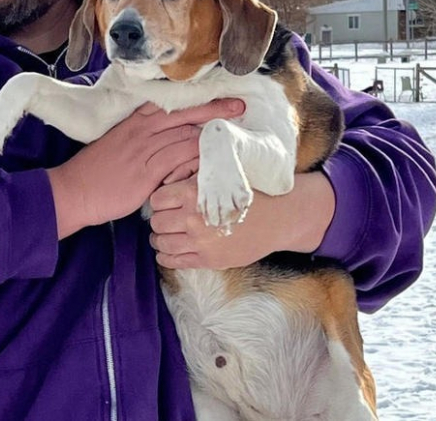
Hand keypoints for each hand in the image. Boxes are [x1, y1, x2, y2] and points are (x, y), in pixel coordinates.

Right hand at [48, 98, 244, 238]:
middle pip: (184, 114)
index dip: (195, 99)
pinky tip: (213, 159)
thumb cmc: (92, 173)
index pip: (169, 104)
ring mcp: (144, 151)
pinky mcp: (147, 173)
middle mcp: (141, 132)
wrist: (72, 191)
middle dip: (214, 109)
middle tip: (239, 106)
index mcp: (133, 123)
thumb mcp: (115, 146)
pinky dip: (197, 157)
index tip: (216, 96)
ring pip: (185, 135)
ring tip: (234, 134)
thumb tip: (161, 143)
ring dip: (211, 135)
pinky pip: (178, 159)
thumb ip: (139, 141)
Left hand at [147, 171, 336, 268]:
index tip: (165, 202)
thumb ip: (192, 176)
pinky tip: (166, 252)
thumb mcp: (220, 175)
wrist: (278, 218)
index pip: (157, 199)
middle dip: (159, 219)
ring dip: (159, 239)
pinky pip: (175, 261)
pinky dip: (165, 256)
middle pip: (157, 222)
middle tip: (165, 219)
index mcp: (194, 193)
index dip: (160, 200)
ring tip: (162, 236)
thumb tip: (165, 179)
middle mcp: (194, 218)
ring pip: (162, 242)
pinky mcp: (209, 260)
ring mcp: (201, 242)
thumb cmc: (248, 192)